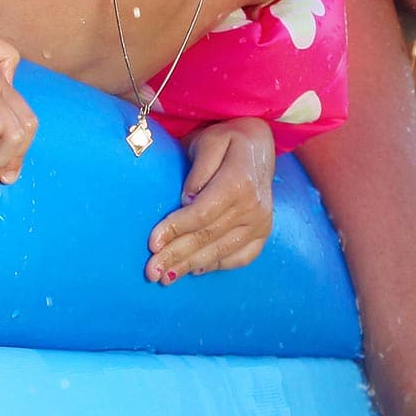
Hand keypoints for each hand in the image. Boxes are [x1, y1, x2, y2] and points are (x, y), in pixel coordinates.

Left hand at [146, 119, 274, 282]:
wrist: (261, 144)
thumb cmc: (228, 138)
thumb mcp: (210, 141)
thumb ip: (199, 168)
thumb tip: (187, 200)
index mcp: (239, 183)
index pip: (202, 214)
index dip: (176, 230)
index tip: (152, 243)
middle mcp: (254, 207)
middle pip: (208, 237)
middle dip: (176, 255)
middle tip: (151, 271)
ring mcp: (261, 222)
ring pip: (221, 251)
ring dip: (191, 266)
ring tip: (166, 277)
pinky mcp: (264, 232)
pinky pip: (242, 257)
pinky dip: (218, 265)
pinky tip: (196, 269)